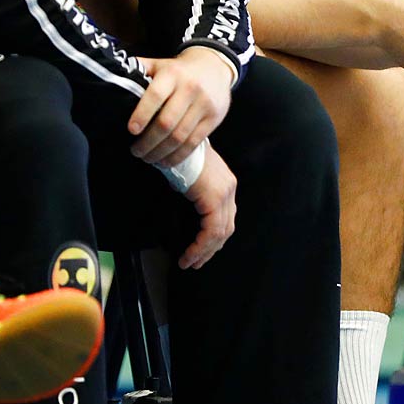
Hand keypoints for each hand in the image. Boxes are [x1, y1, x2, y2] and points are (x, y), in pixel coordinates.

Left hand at [128, 47, 234, 164]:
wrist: (215, 67)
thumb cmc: (178, 70)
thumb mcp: (159, 64)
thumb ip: (138, 70)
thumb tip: (109, 78)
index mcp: (172, 74)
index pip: (155, 96)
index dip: (141, 114)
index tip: (131, 130)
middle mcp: (190, 89)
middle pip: (167, 122)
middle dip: (148, 142)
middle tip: (135, 151)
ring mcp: (204, 105)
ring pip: (180, 136)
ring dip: (161, 152)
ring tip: (148, 158)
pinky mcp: (213, 119)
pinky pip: (194, 143)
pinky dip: (177, 156)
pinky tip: (165, 160)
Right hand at [177, 143, 235, 268]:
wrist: (173, 141)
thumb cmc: (177, 158)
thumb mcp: (191, 180)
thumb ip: (197, 196)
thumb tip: (191, 217)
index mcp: (226, 185)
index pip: (225, 219)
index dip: (213, 240)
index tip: (199, 253)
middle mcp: (229, 189)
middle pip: (225, 228)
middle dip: (210, 250)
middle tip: (195, 263)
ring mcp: (224, 193)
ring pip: (219, 233)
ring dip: (204, 252)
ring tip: (189, 262)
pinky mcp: (214, 198)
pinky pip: (211, 231)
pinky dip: (200, 246)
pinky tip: (188, 255)